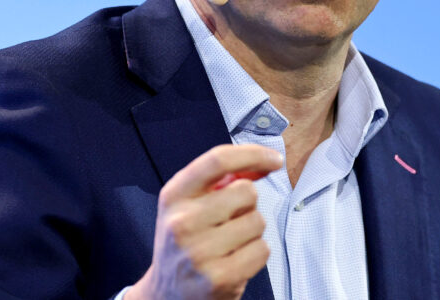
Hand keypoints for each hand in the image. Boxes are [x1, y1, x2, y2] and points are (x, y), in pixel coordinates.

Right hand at [129, 144, 282, 299]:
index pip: (218, 160)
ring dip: (253, 231)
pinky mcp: (218, 278)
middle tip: (232, 219)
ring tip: (231, 243)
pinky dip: (257, 254)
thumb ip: (224, 180)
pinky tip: (236, 259)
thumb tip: (263, 162)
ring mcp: (199, 252)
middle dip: (249, 203)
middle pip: (246, 191)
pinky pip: (262, 250)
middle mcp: (182, 222)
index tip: (273, 159)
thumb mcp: (190, 205)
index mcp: (174, 195)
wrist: (166, 295)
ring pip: (258, 221)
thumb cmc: (185, 243)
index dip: (252, 154)